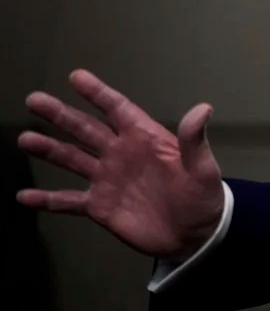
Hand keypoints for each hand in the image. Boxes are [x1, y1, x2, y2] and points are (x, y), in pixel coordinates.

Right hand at [16, 69, 224, 259]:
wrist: (195, 235)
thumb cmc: (202, 196)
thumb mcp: (202, 169)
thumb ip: (194, 141)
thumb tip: (203, 108)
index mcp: (145, 138)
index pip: (118, 109)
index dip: (98, 93)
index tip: (76, 76)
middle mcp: (121, 154)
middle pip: (86, 129)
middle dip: (61, 114)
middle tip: (33, 99)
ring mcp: (108, 179)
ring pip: (72, 159)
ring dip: (49, 149)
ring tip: (24, 139)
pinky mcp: (100, 207)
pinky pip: (69, 201)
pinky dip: (47, 200)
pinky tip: (24, 197)